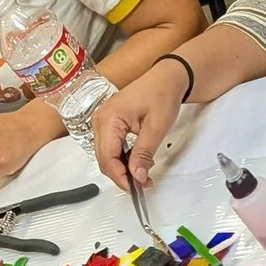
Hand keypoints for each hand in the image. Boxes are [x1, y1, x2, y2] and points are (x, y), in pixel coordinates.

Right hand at [93, 58, 191, 189]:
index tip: (136, 188)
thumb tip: (137, 176)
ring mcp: (102, 121)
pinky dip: (122, 158)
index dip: (120, 176)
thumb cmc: (161, 94)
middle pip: (104, 159)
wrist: (166, 78)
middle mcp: (100, 120)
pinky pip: (110, 147)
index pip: (107, 157)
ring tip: (142, 175)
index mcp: (109, 118)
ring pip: (106, 155)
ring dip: (122, 168)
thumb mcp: (157, 127)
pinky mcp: (108, 124)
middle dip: (121, 175)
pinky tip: (136, 163)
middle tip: (143, 183)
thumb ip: (144, 153)